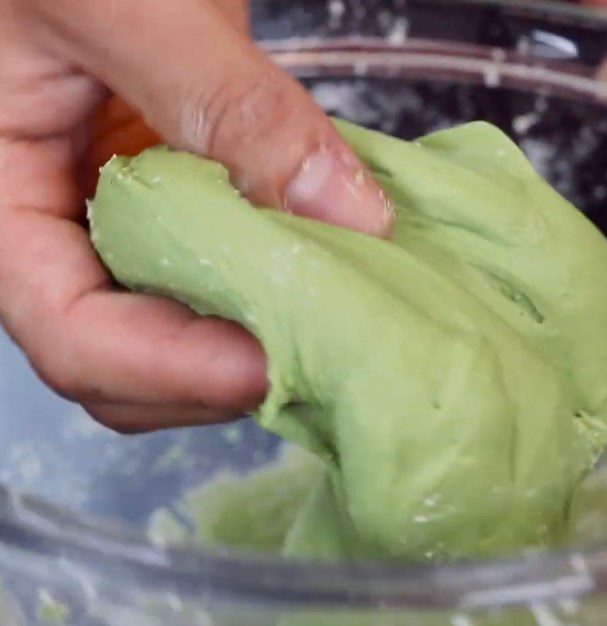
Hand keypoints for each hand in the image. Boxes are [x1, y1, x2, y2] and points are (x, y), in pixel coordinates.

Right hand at [0, 0, 392, 432]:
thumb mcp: (127, 1)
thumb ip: (232, 105)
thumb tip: (344, 210)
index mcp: (5, 203)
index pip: (70, 332)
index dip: (169, 369)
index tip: (267, 364)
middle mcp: (60, 234)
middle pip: (126, 366)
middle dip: (217, 378)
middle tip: (313, 357)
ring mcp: (122, 227)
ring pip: (180, 337)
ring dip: (253, 346)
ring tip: (328, 326)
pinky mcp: (176, 209)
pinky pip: (222, 279)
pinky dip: (276, 291)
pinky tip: (326, 275)